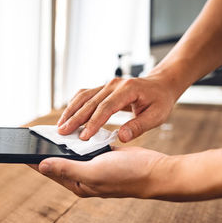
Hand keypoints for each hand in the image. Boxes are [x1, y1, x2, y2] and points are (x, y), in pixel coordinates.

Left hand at [30, 146, 177, 199]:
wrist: (155, 171)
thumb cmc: (126, 175)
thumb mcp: (93, 172)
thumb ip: (67, 168)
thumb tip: (42, 166)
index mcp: (78, 184)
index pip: (49, 171)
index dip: (34, 161)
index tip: (19, 151)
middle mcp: (83, 177)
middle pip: (57, 162)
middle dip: (44, 152)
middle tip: (29, 140)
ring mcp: (93, 166)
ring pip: (70, 154)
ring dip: (60, 145)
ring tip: (44, 135)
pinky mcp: (102, 156)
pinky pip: (84, 147)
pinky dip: (76, 140)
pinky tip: (69, 131)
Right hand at [57, 75, 179, 141]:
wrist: (161, 84)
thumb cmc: (160, 101)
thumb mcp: (156, 116)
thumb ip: (138, 127)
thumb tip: (122, 138)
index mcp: (128, 89)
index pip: (106, 107)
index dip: (93, 123)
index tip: (84, 137)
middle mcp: (114, 84)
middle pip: (90, 102)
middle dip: (75, 118)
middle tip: (63, 133)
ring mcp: (106, 84)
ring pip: (83, 97)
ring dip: (70, 111)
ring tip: (60, 126)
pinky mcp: (102, 88)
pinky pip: (84, 95)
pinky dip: (74, 105)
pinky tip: (67, 117)